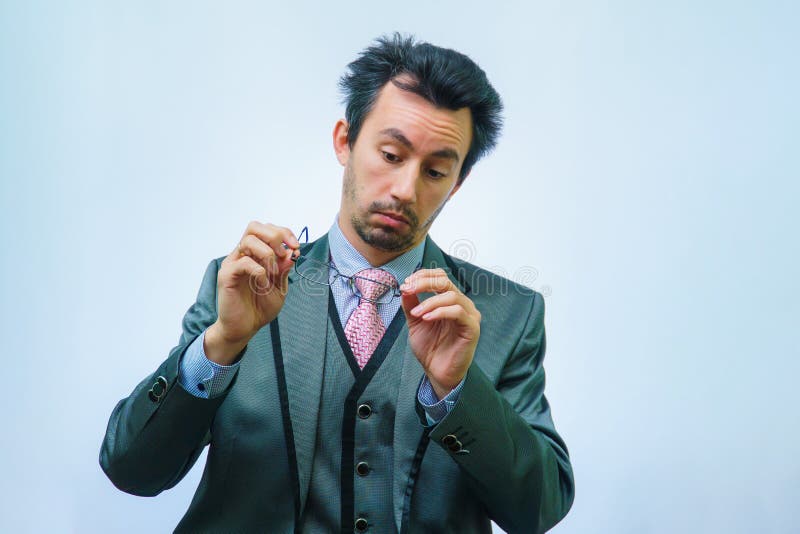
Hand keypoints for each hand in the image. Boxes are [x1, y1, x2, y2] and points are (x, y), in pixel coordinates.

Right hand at [205, 221, 299, 364]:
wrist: (244, 328)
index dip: (284, 233)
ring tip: (274, 273)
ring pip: (248, 240)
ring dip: (267, 254)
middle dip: (275, 236)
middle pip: (254, 226)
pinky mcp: (227, 276)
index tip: (296, 248)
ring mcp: (233, 263)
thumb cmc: (260, 307)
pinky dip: (259, 271)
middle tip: (284, 255)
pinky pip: (243, 262)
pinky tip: (263, 283)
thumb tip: (292, 253)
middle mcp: (242, 254)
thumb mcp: (280, 287)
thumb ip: (285, 270)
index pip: (267, 229)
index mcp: (255, 254)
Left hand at [400, 268, 480, 399]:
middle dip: (424, 283)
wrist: (437, 372)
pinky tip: (427, 318)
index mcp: (449, 300)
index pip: (440, 277)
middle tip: (408, 289)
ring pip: (451, 296)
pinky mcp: (472, 328)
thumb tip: (404, 286)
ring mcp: (469, 315)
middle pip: (445, 281)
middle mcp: (461, 304)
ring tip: (416, 313)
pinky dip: (440, 312)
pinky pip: (458, 312)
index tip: (406, 284)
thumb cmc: (430, 347)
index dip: (423, 276)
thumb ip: (411, 304)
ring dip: (429, 302)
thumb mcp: (415, 321)